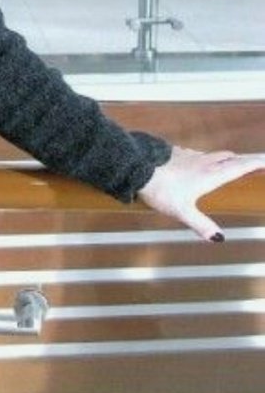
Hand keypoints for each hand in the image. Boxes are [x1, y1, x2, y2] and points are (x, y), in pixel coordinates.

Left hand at [136, 146, 264, 241]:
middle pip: (231, 158)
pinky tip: (203, 163)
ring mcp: (193, 156)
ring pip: (217, 155)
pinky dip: (210, 158)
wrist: (139, 169)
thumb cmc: (162, 190)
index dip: (255, 164)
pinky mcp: (180, 154)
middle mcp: (206, 163)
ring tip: (234, 162)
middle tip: (256, 163)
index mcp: (211, 175)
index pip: (239, 167)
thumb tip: (219, 238)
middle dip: (245, 160)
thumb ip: (201, 225)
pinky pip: (201, 155)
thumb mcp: (182, 212)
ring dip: (228, 158)